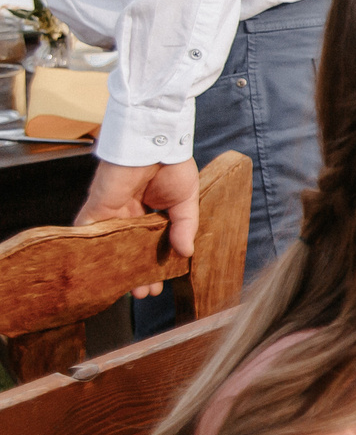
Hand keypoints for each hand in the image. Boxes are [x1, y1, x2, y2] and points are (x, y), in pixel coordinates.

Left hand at [75, 157, 199, 297]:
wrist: (155, 143)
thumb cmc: (172, 164)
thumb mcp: (186, 200)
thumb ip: (185, 227)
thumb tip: (187, 252)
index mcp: (150, 210)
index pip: (150, 242)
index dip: (155, 262)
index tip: (160, 281)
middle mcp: (128, 212)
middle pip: (129, 248)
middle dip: (137, 270)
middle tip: (145, 291)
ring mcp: (112, 211)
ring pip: (111, 245)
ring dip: (118, 267)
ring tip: (129, 288)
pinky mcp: (99, 206)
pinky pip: (90, 231)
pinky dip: (91, 249)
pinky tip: (98, 268)